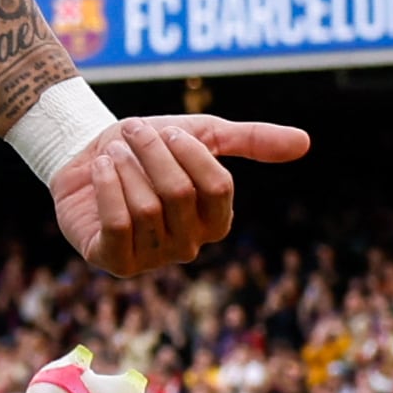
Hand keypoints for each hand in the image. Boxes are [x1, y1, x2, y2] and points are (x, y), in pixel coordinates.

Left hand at [50, 112, 310, 276]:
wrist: (86, 156)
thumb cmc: (148, 149)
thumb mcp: (202, 135)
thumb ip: (251, 140)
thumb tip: (306, 142)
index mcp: (216, 220)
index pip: (217, 186)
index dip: (188, 151)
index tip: (165, 129)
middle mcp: (190, 246)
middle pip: (178, 194)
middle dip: (151, 153)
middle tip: (131, 133)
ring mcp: (153, 259)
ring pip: (146, 207)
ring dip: (125, 167)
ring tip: (113, 153)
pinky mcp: (115, 263)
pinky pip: (118, 225)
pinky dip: (108, 187)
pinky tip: (100, 168)